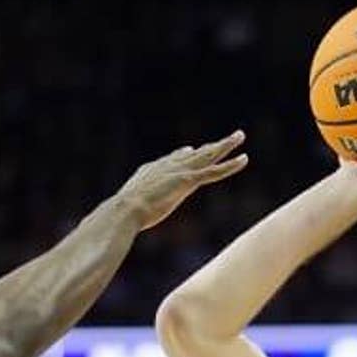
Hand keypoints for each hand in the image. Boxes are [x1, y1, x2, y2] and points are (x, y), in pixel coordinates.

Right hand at [114, 131, 249, 229]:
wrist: (125, 210)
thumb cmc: (121, 215)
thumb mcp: (126, 209)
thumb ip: (127, 208)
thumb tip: (112, 220)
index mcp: (153, 171)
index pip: (172, 160)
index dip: (184, 155)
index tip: (191, 149)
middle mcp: (168, 167)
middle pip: (194, 154)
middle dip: (209, 146)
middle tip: (223, 137)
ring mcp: (179, 172)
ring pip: (207, 156)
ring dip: (224, 145)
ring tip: (239, 136)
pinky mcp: (187, 181)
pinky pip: (214, 171)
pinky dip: (230, 165)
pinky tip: (244, 159)